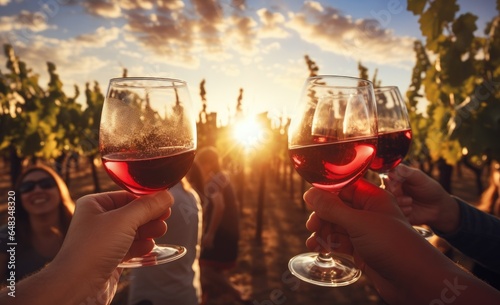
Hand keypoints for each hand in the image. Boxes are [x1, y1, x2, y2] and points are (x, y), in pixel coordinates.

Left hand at [5, 190, 172, 304]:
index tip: (165, 202)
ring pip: (133, 232)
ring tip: (159, 232)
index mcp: (94, 205)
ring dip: (147, 232)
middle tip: (164, 218)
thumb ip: (147, 207)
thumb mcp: (124, 221)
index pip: (127, 196)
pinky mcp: (109, 259)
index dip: (147, 200)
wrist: (77, 286)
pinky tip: (148, 248)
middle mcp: (98, 221)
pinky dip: (141, 247)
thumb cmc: (92, 250)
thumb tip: (166, 195)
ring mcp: (103, 241)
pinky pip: (130, 248)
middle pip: (132, 214)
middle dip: (149, 217)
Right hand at [304, 179, 444, 303]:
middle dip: (322, 215)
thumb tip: (309, 193)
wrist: (415, 280)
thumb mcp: (360, 223)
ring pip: (336, 226)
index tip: (309, 199)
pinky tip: (318, 248)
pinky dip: (328, 244)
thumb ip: (332, 208)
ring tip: (312, 242)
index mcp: (374, 198)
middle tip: (312, 226)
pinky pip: (340, 242)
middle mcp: (369, 213)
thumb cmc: (394, 246)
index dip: (326, 192)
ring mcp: (365, 232)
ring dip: (323, 232)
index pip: (345, 187)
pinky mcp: (363, 249)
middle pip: (337, 207)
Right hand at [385, 164, 459, 233]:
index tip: (398, 185)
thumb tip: (392, 168)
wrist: (438, 207)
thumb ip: (406, 172)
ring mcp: (395, 201)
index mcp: (396, 178)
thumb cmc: (430, 189)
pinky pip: (393, 214)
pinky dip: (402, 212)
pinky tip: (411, 210)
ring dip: (400, 203)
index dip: (390, 183)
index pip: (385, 178)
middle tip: (408, 196)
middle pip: (385, 192)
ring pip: (388, 203)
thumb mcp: (420, 178)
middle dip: (396, 194)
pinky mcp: (397, 212)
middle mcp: (393, 190)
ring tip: (411, 201)